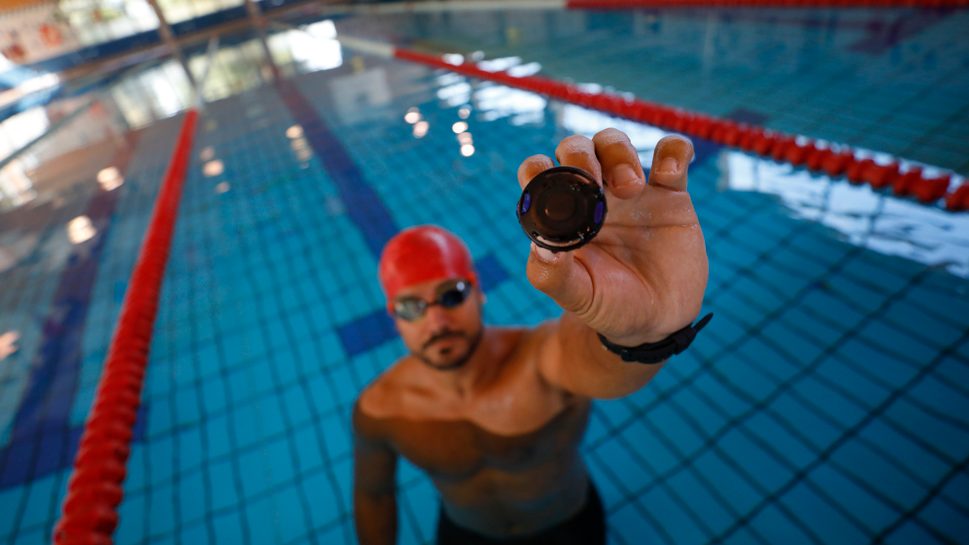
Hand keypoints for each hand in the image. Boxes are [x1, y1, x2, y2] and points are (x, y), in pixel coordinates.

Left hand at [518, 129, 707, 345]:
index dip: (540, 168)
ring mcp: (631, 190)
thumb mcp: (579, 297)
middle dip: (581, 155)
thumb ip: (552, 275)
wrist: (659, 320)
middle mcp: (592, 195)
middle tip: (596, 184)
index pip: (539, 172)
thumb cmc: (609, 306)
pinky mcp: (670, 193)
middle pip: (577, 148)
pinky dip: (673, 151)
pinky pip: (672, 152)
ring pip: (615, 143)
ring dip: (619, 152)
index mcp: (562, 214)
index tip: (555, 187)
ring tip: (632, 189)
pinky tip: (670, 176)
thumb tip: (539, 245)